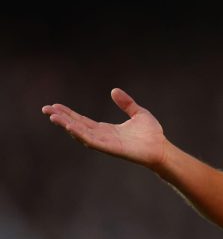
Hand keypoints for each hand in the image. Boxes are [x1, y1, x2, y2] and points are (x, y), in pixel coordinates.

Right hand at [42, 88, 166, 167]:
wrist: (161, 148)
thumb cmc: (152, 134)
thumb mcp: (138, 113)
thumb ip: (126, 103)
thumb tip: (113, 90)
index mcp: (107, 129)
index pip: (83, 120)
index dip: (69, 114)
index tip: (55, 106)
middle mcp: (102, 136)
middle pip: (77, 126)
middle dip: (62, 118)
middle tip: (46, 109)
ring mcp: (105, 143)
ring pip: (81, 133)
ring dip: (67, 125)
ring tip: (53, 117)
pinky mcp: (110, 148)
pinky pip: (92, 141)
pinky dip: (80, 134)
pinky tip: (70, 127)